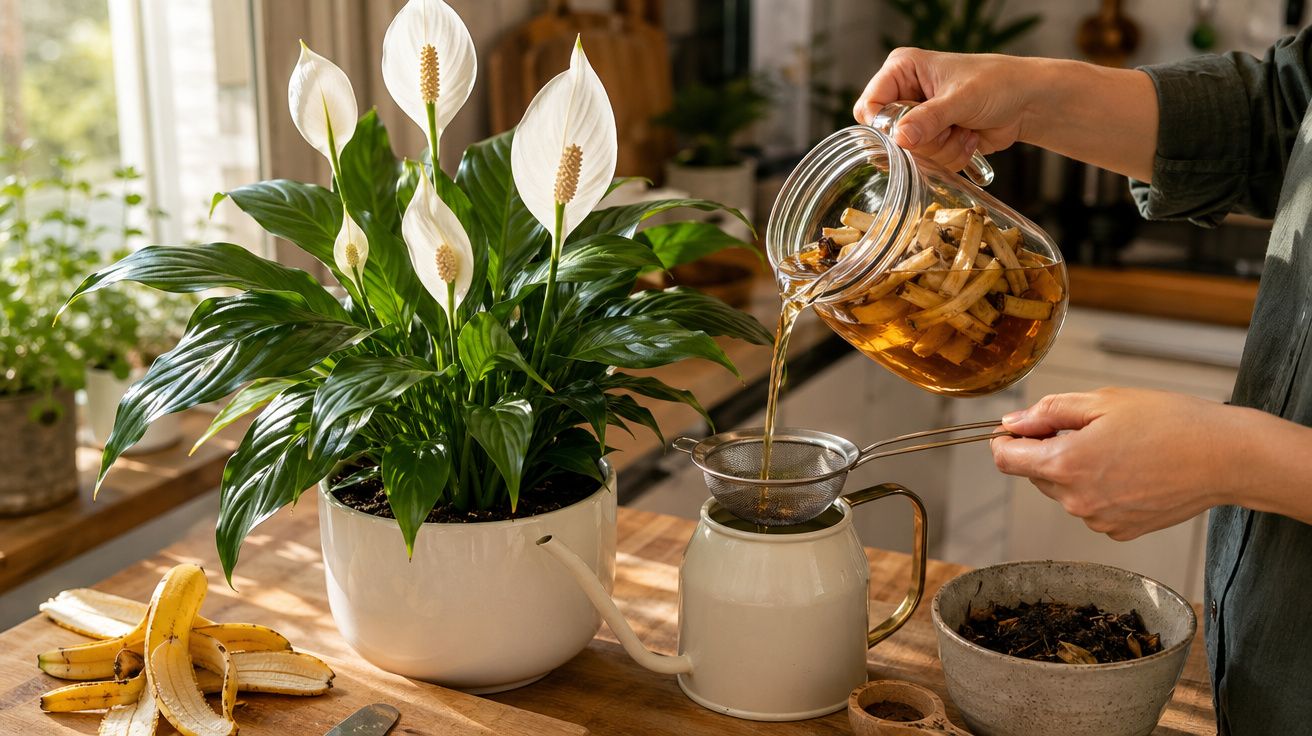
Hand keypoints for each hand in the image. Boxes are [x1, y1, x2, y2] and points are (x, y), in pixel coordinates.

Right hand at [853, 48, 1039, 170]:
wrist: (1027, 102)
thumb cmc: (998, 83)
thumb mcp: (961, 99)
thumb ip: (929, 118)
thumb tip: (899, 138)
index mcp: (902, 70)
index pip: (870, 105)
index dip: (885, 125)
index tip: (907, 134)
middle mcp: (905, 94)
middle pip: (890, 136)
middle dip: (925, 139)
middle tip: (950, 125)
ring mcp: (919, 120)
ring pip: (911, 154)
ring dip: (943, 148)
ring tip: (964, 128)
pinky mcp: (932, 140)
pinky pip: (928, 163)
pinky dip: (952, 156)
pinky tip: (968, 137)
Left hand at [989, 388, 1237, 540]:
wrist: (1224, 457)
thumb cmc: (1169, 423)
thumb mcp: (1102, 401)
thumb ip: (1048, 412)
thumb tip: (1012, 423)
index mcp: (1064, 465)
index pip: (1005, 460)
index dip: (1006, 440)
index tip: (1020, 429)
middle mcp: (1075, 501)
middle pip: (1035, 475)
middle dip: (1048, 451)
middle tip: (1088, 429)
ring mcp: (1098, 521)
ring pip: (1064, 492)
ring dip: (1076, 471)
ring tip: (1118, 449)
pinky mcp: (1120, 531)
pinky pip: (1092, 508)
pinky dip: (1101, 490)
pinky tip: (1132, 472)